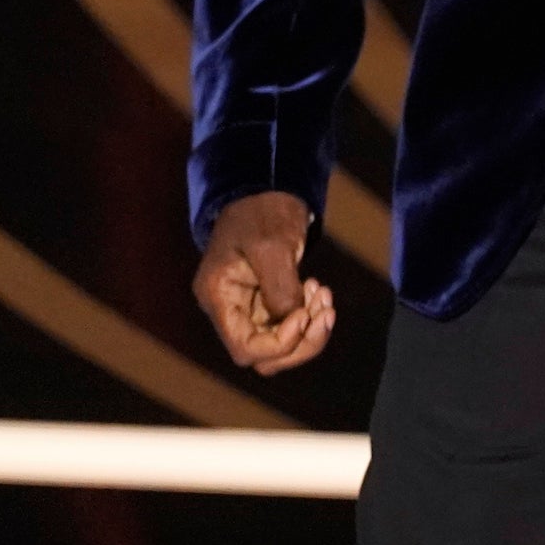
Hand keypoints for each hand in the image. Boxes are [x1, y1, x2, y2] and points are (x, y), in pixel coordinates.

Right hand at [191, 190, 334, 374]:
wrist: (267, 189)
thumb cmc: (262, 211)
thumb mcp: (271, 245)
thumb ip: (279, 287)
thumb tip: (291, 319)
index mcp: (218, 297)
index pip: (244, 348)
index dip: (279, 344)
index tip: (304, 315)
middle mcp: (229, 309)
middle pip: (264, 355)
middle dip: (301, 340)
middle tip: (325, 310)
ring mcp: (248, 308)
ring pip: (280, 345)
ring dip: (309, 329)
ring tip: (323, 295)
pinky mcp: (266, 301)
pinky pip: (289, 325)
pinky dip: (309, 316)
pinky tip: (318, 291)